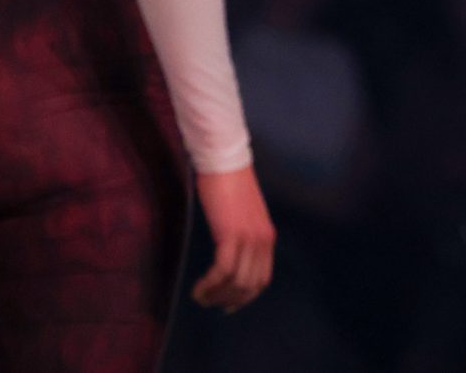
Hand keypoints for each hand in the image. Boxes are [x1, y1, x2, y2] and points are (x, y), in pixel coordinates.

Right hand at [192, 165, 276, 312]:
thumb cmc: (229, 184)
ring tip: (200, 296)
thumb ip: (242, 237)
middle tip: (208, 302)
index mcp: (267, 237)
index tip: (227, 305)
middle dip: (228, 300)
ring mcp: (250, 237)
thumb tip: (229, 257)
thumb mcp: (242, 216)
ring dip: (217, 295)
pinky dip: (209, 283)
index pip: (262, 279)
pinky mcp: (232, 233)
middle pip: (250, 286)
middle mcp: (263, 241)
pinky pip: (222, 270)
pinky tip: (198, 286)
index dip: (245, 297)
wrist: (224, 160)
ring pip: (237, 282)